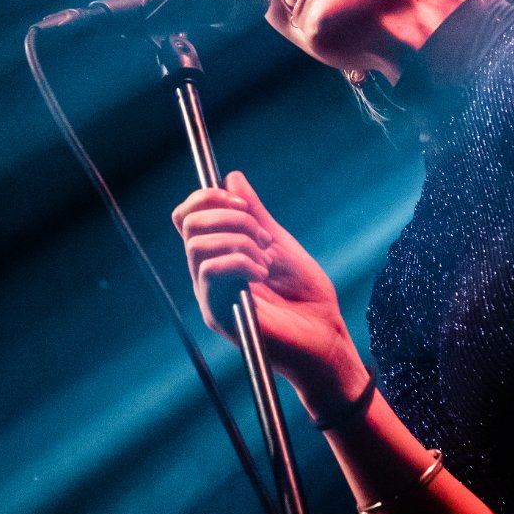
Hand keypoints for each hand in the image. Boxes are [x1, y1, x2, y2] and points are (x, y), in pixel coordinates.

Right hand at [171, 170, 364, 410]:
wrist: (324, 334)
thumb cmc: (306, 295)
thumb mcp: (279, 242)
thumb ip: (255, 213)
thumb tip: (232, 178)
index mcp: (219, 254)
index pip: (188, 216)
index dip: (208, 197)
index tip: (244, 204)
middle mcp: (207, 274)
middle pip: (189, 224)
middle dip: (230, 217)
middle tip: (263, 236)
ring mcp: (209, 295)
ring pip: (197, 245)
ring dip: (239, 240)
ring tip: (265, 259)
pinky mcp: (217, 315)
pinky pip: (210, 271)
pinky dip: (239, 262)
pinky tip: (262, 274)